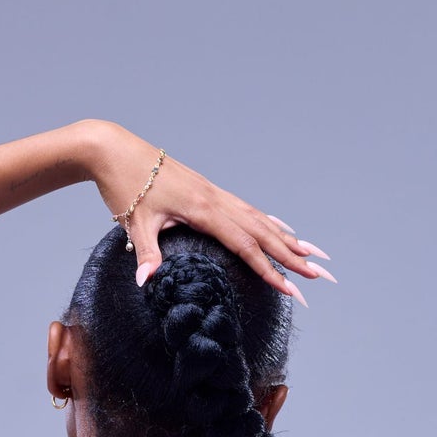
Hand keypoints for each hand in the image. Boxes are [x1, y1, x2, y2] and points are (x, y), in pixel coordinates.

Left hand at [83, 120, 335, 300]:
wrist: (114, 148)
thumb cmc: (123, 185)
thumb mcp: (135, 222)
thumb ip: (146, 254)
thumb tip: (146, 282)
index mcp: (203, 209)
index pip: (246, 246)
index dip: (270, 269)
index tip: (293, 288)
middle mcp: (216, 200)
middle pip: (264, 232)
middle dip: (294, 256)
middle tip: (322, 275)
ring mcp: (215, 193)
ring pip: (261, 219)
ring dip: (288, 238)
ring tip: (314, 254)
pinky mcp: (210, 191)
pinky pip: (248, 209)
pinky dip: (269, 222)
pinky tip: (282, 228)